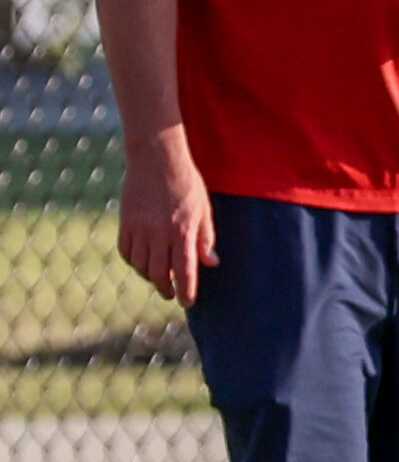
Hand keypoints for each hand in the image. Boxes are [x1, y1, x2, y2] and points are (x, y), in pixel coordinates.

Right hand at [118, 128, 217, 305]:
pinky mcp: (125, 222)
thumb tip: (211, 264)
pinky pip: (126, 251)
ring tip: (159, 279)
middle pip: (159, 273)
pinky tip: (143, 263)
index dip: (186, 289)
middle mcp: (159, 232)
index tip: (188, 302)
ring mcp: (139, 228)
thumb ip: (206, 238)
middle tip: (172, 294)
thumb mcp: (205, 210)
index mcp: (183, 230)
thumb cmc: (186, 184)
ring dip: (150, 277)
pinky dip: (134, 262)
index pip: (185, 269)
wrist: (156, 159)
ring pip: (141, 265)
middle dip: (166, 288)